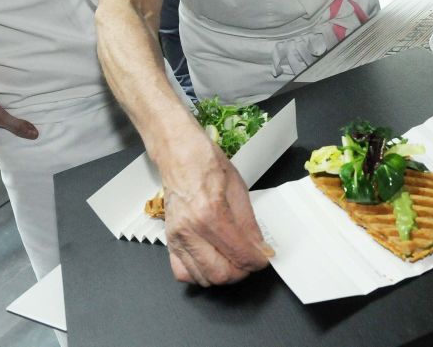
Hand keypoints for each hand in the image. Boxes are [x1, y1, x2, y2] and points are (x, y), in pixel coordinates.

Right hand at [157, 131, 272, 285]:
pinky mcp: (169, 240)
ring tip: (232, 259)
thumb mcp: (238, 189)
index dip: (258, 261)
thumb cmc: (206, 163)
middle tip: (249, 259)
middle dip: (241, 271)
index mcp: (210, 213)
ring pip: (203, 278)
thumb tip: (260, 248)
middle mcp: (190, 230)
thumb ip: (249, 224)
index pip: (240, 254)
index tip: (264, 258)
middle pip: (220, 274)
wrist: (178, 154)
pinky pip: (182, 273)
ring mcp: (176, 237)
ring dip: (222, 275)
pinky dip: (199, 274)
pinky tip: (210, 261)